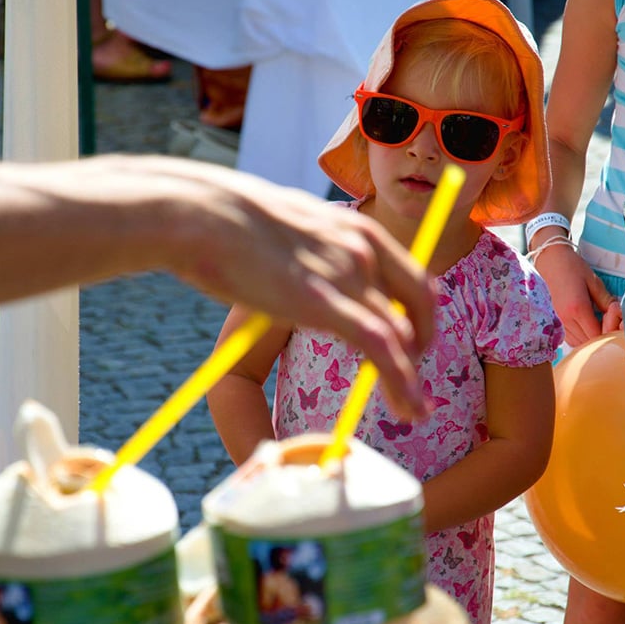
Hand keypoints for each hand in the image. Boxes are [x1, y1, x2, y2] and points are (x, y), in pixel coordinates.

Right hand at [144, 157, 436, 418]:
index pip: (410, 274)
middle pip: (420, 303)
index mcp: (354, 226)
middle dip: (422, 345)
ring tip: (414, 411)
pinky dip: (400, 381)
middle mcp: (362, 248)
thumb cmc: (227, 216)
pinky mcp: (324, 304)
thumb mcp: (286, 224)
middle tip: (414, 379)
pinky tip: (405, 407)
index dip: (420, 312)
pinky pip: (380, 349)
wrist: (202, 212)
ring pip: (401, 335)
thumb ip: (307, 246)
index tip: (413, 339)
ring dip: (411, 378)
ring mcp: (347, 275)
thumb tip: (295, 263)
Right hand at [531, 231, 620, 346]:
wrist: (550, 261)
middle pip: (588, 342)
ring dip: (590, 339)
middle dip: (601, 337)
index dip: (609, 333)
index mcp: (578, 308)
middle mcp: (566, 318)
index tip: (614, 321)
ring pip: (578, 343)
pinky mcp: (554, 321)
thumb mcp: (594, 282)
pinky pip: (570, 338)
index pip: (597, 335)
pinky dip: (580, 337)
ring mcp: (558, 321)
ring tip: (597, 324)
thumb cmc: (573, 268)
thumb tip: (618, 315)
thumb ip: (606, 301)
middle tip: (608, 323)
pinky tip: (586, 326)